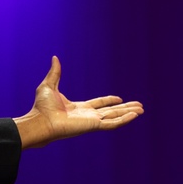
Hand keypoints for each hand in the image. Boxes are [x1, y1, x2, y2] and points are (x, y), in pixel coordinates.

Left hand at [14, 56, 143, 148]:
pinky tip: (135, 115)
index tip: (119, 98)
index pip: (98, 104)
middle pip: (110, 111)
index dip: (109, 101)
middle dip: (124, 108)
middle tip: (139, 106)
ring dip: (129, 113)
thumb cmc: (42, 107)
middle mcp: (87, 115)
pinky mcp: (93, 126)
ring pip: (115, 117)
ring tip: (142, 110)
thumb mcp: (49, 86)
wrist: (40, 121)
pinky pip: (113, 124)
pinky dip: (125, 120)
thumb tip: (55, 57)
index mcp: (78, 108)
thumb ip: (55, 73)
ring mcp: (91, 122)